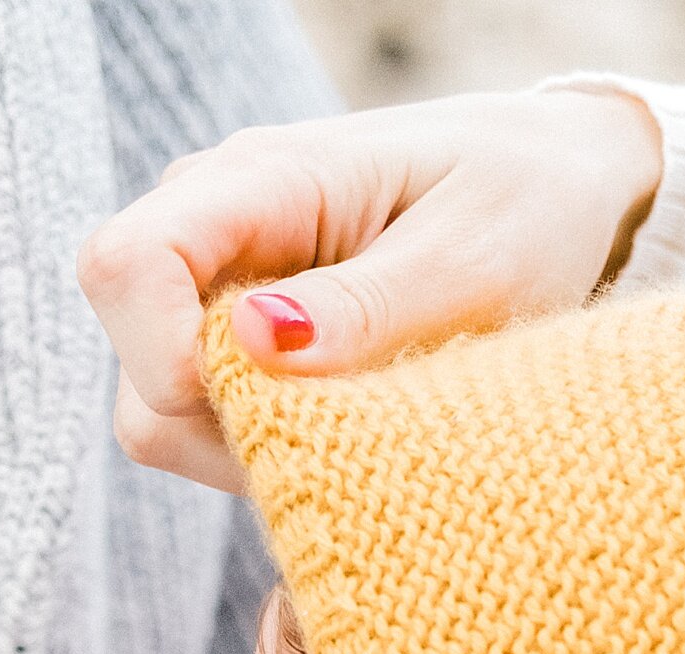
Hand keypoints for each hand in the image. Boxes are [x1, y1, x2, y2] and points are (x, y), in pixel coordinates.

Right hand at [77, 87, 663, 490]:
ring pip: (154, 411)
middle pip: (132, 359)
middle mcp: (208, 223)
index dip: (162, 354)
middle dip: (222, 422)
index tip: (269, 400)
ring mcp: (207, 282)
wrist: (557, 184)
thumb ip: (366, 307)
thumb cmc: (528, 202)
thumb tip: (251, 342)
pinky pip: (194, 422)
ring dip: (246, 444)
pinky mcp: (221, 333)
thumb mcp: (476, 258)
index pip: (127, 264)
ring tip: (359, 414)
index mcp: (261, 178)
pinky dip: (261, 442)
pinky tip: (341, 412)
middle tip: (350, 418)